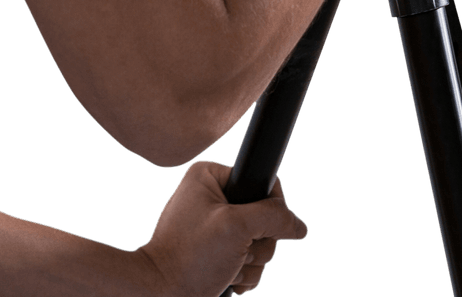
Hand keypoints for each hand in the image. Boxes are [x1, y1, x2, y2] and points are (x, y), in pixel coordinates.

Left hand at [136, 161, 307, 295]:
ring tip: (228, 267)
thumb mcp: (236, 228)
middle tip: (236, 252)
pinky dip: (245, 272)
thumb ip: (273, 218)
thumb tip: (300, 226)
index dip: (268, 208)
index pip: (260, 181)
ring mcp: (216, 227)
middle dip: (256, 243)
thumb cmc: (189, 257)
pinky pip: (249, 257)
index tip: (253, 229)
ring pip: (259, 241)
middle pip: (264, 216)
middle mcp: (213, 198)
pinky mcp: (218, 251)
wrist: (161, 295)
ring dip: (251, 261)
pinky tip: (230, 278)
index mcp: (210, 177)